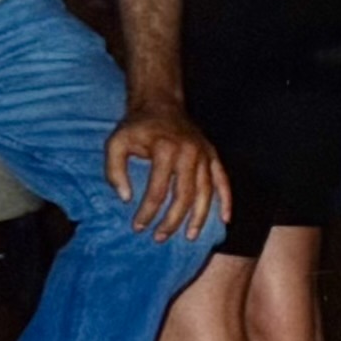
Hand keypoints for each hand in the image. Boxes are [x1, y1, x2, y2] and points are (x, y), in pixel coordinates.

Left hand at [104, 103, 228, 240]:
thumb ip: (114, 171)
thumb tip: (126, 198)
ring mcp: (204, 154)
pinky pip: (223, 181)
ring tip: (189, 236)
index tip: (137, 227)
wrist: (160, 102)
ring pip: (205, 192)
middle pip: (184, 195)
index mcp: (165, 149)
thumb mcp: (116, 143)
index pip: (157, 190)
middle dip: (172, 220)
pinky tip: (224, 219)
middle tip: (160, 237)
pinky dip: (226, 200)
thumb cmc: (136, 127)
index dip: (147, 212)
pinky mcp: (213, 155)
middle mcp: (189, 152)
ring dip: (198, 217)